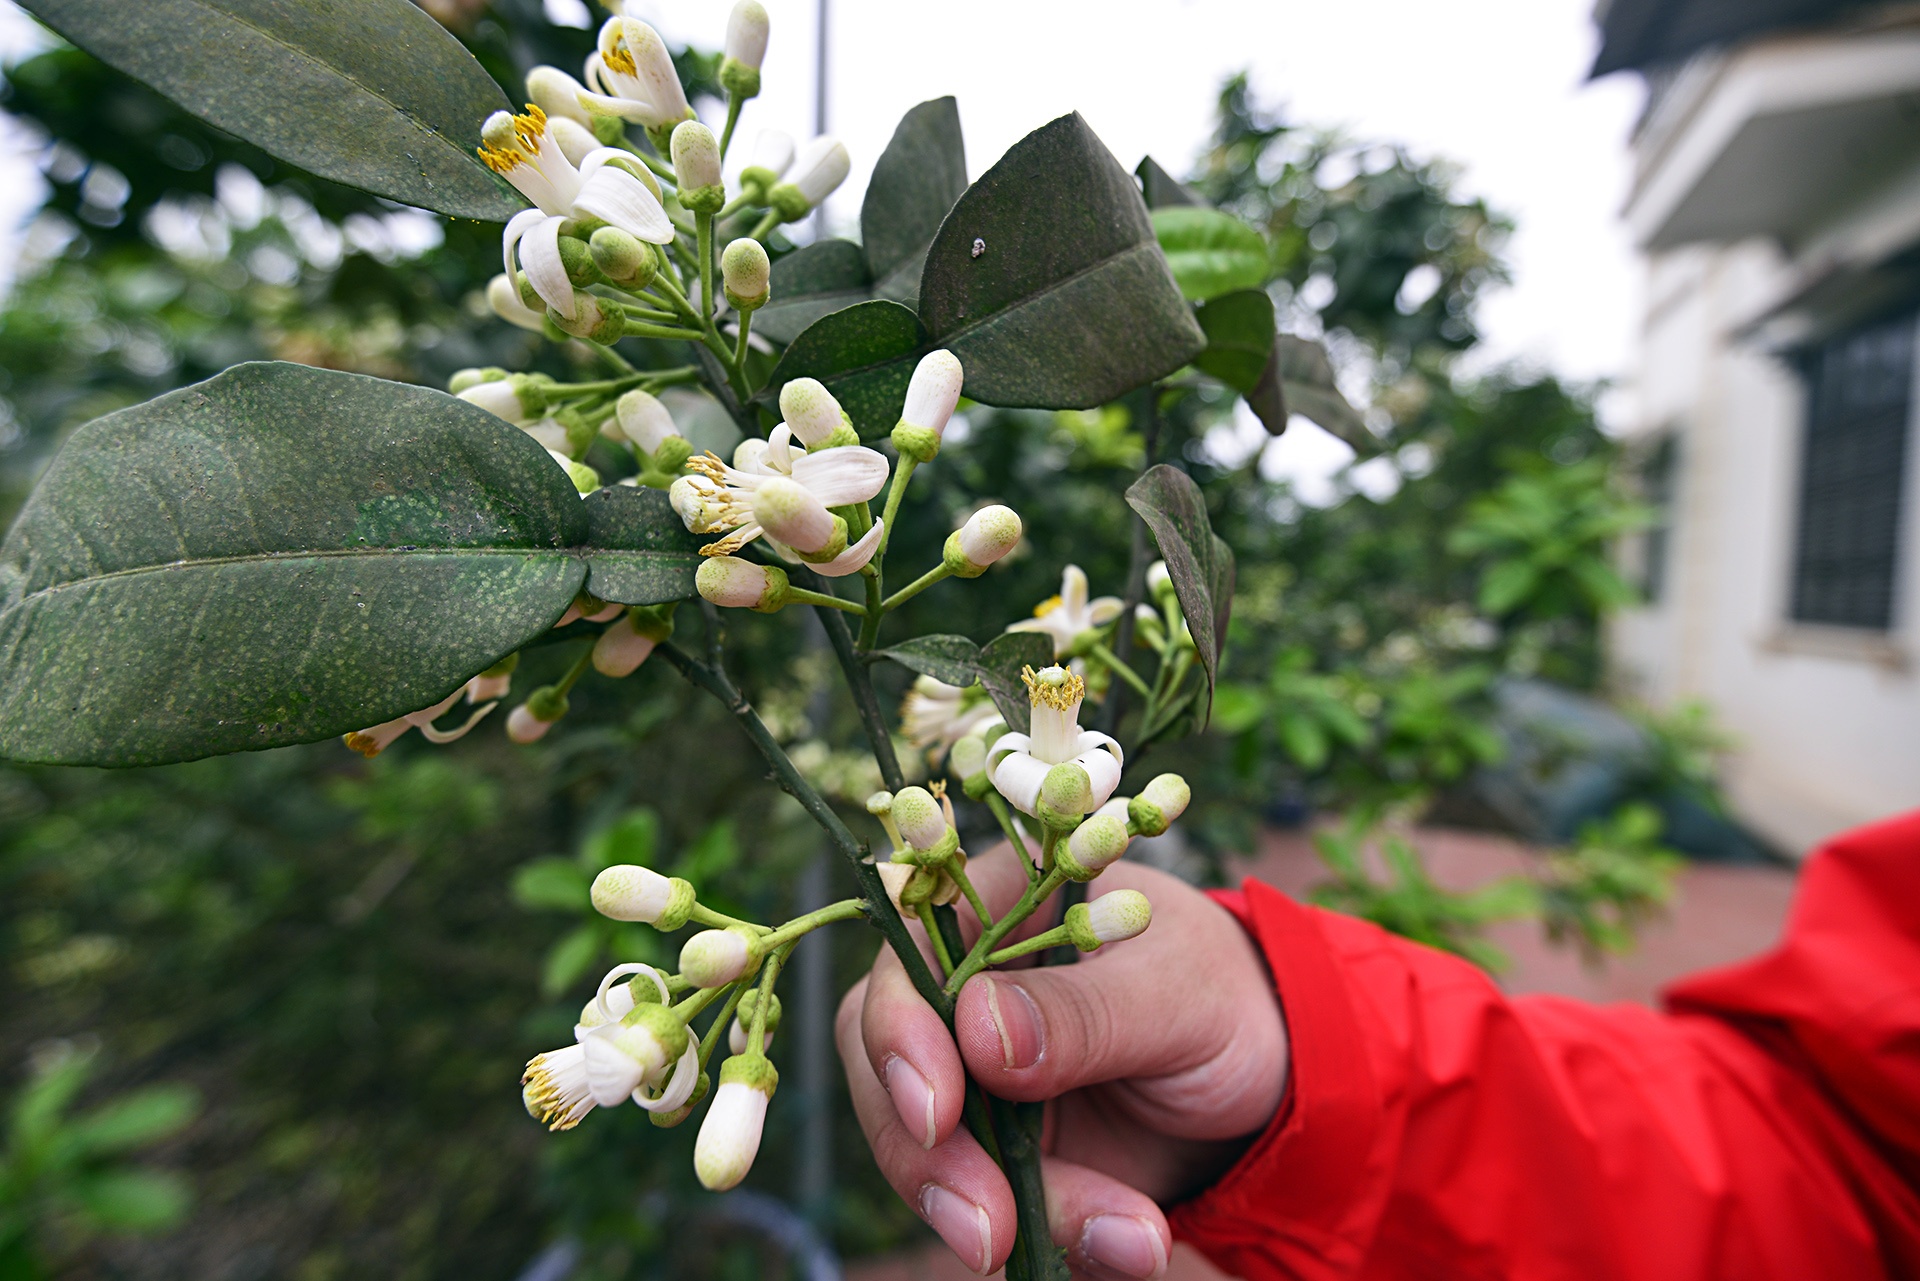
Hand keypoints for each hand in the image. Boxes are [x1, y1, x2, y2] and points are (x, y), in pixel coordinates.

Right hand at [836, 848, 1288, 1277]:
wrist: (1272, 1077)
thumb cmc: (1224, 995)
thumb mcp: (1177, 993)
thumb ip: (1082, 1011)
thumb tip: (975, 1030)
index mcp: (996, 903)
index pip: (906, 951)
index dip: (898, 1029)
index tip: (935, 1109)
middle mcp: (961, 987)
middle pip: (888, 1063)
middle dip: (929, 1156)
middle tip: (987, 1227)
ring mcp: (972, 1075)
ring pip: (926, 1152)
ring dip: (999, 1213)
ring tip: (1123, 1239)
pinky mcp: (997, 1152)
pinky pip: (988, 1205)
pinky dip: (1052, 1236)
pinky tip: (1130, 1245)